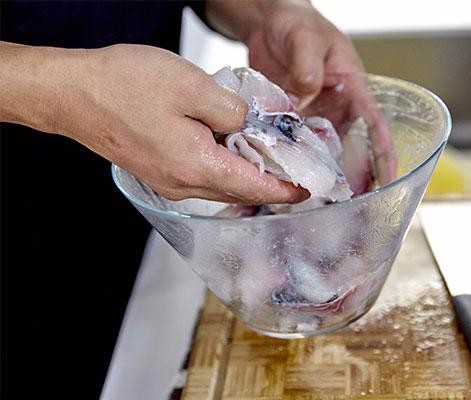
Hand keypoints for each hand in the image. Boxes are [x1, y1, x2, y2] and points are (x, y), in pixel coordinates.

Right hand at [0, 42, 307, 203]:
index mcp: (196, 166)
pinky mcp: (157, 172)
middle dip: (268, 186)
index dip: (284, 189)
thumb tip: (246, 123)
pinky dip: (222, 170)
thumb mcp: (191, 86)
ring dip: (245, 178)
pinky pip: (200, 178)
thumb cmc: (124, 86)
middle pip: (238, 192)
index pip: (254, 187)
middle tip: (292, 175)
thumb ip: (230, 109)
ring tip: (267, 162)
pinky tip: (228, 152)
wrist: (73, 94)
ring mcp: (167, 182)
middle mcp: (183, 184)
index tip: (305, 191)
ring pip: (218, 187)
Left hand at [205, 0, 396, 183]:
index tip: (388, 179)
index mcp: (352, 88)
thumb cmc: (295, 22)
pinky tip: (285, 179)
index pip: (374, 125)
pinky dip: (291, 161)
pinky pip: (293, 144)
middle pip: (349, 147)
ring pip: (322, 151)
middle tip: (348, 205)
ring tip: (318, 201)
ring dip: (320, 174)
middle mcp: (335, 107)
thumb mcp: (304, 37)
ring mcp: (312, 115)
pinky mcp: (290, 120)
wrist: (266, 22)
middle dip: (352, 176)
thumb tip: (305, 94)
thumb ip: (306, 64)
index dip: (383, 153)